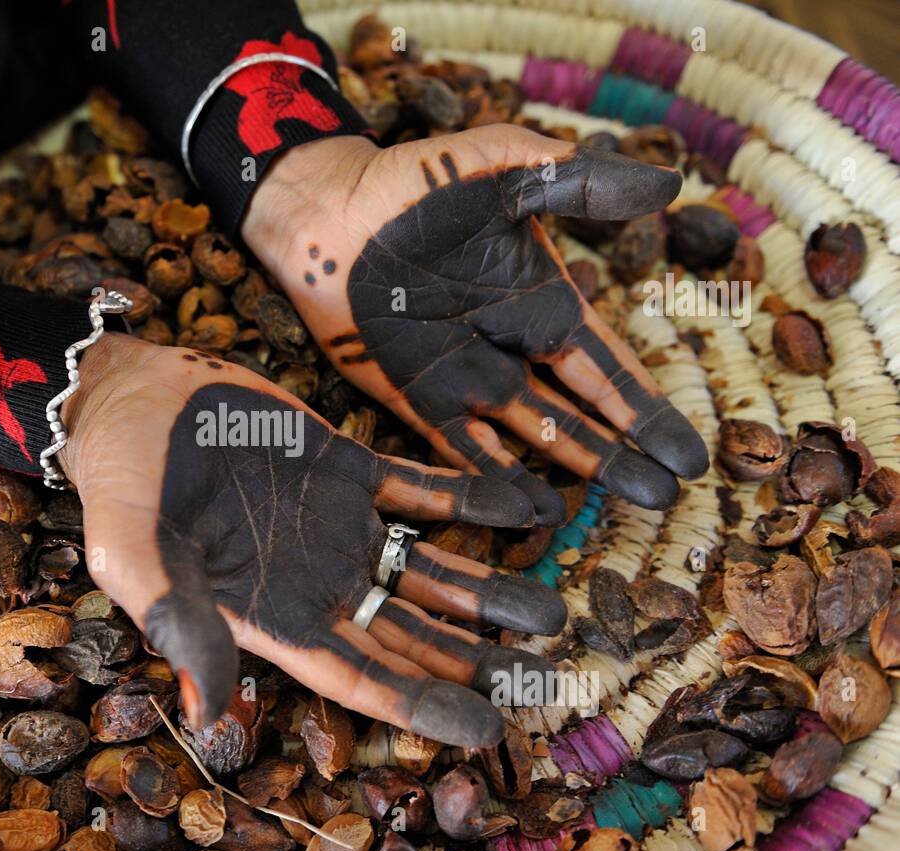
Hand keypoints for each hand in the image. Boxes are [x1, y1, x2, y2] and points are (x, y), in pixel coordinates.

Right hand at [60, 333, 564, 747]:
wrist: (130, 396)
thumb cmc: (121, 481)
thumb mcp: (133, 555)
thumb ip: (177, 625)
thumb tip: (211, 716)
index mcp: (273, 614)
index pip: (359, 673)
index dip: (422, 701)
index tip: (485, 725)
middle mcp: (317, 580)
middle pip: (411, 635)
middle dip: (475, 660)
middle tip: (544, 679)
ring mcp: (338, 524)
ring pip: (428, 570)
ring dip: (487, 590)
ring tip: (549, 610)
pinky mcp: (349, 466)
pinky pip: (424, 491)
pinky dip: (474, 500)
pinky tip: (527, 506)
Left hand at [242, 126, 708, 525]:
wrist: (330, 209)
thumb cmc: (417, 183)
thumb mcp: (505, 169)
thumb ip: (576, 183)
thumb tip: (668, 183)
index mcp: (537, 302)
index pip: (605, 366)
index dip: (646, 408)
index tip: (688, 449)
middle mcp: (507, 349)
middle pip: (578, 412)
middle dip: (623, 451)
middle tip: (668, 494)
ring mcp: (461, 378)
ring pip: (531, 435)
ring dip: (575, 467)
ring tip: (620, 506)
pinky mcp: (412, 396)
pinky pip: (461, 446)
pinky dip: (494, 478)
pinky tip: (532, 512)